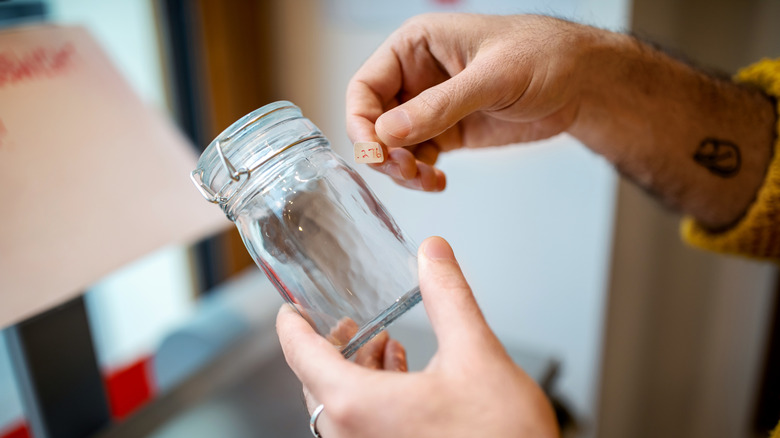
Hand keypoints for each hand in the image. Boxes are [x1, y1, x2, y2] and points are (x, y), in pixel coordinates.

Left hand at [276, 236, 558, 437]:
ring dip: (356, 373)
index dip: (293, 326)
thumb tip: (433, 255)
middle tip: (345, 325)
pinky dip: (373, 399)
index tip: (290, 311)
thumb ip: (449, 298)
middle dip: (332, 348)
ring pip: (341, 408)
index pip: (301, 357)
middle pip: (317, 383)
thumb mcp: (476, 355)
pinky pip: (362, 428)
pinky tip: (404, 378)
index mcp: (359, 407)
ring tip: (381, 346)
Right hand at [346, 13, 594, 191]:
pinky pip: (418, 159)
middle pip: (373, 122)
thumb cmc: (543, 56)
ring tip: (426, 181)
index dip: (361, 122)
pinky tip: (437, 182)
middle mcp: (415, 77)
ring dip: (401, 170)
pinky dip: (420, 177)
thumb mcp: (492, 77)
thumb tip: (387, 132)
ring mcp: (430, 107)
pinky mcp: (448, 132)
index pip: (365, 87)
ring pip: (393, 147)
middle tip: (406, 170)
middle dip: (383, 152)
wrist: (581, 81)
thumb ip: (440, 105)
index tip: (375, 152)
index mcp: (415, 47)